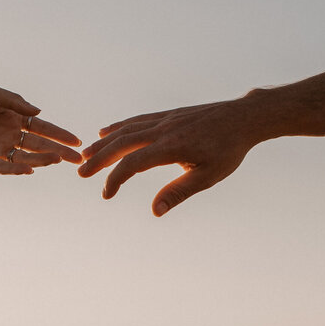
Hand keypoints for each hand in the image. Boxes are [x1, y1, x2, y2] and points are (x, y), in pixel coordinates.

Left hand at [0, 83, 81, 173]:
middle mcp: (6, 133)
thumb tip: (39, 113)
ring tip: (56, 160)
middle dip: (58, 151)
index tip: (77, 141)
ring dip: (40, 159)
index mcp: (11, 116)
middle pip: (38, 144)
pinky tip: (29, 168)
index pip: (41, 128)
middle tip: (76, 158)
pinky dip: (15, 168)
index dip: (59, 134)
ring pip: (23, 157)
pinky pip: (2, 166)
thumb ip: (14, 102)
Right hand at [78, 97, 261, 214]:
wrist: (244, 118)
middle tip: (80, 172)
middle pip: (122, 143)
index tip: (106, 194)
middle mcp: (162, 130)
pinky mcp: (168, 115)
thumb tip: (155, 211)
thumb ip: (179, 192)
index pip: (133, 163)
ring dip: (104, 143)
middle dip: (99, 158)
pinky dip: (119, 127)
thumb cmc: (228, 150)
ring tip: (87, 154)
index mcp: (171, 146)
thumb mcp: (208, 175)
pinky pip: (137, 120)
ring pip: (126, 129)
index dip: (115, 179)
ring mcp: (164, 119)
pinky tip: (107, 132)